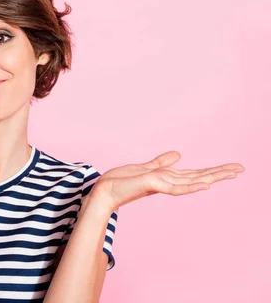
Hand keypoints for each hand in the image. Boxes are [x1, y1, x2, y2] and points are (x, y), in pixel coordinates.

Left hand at [91, 151, 244, 209]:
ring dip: (212, 177)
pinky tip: (205, 185)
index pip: (196, 173)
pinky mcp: (153, 185)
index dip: (214, 170)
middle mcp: (168, 182)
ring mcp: (162, 185)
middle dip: (220, 172)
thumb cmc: (122, 181)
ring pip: (192, 180)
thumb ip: (162, 162)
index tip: (233, 167)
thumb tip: (178, 155)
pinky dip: (190, 186)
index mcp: (168, 177)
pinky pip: (175, 187)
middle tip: (242, 169)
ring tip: (231, 173)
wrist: (105, 191)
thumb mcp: (145, 167)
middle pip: (199, 176)